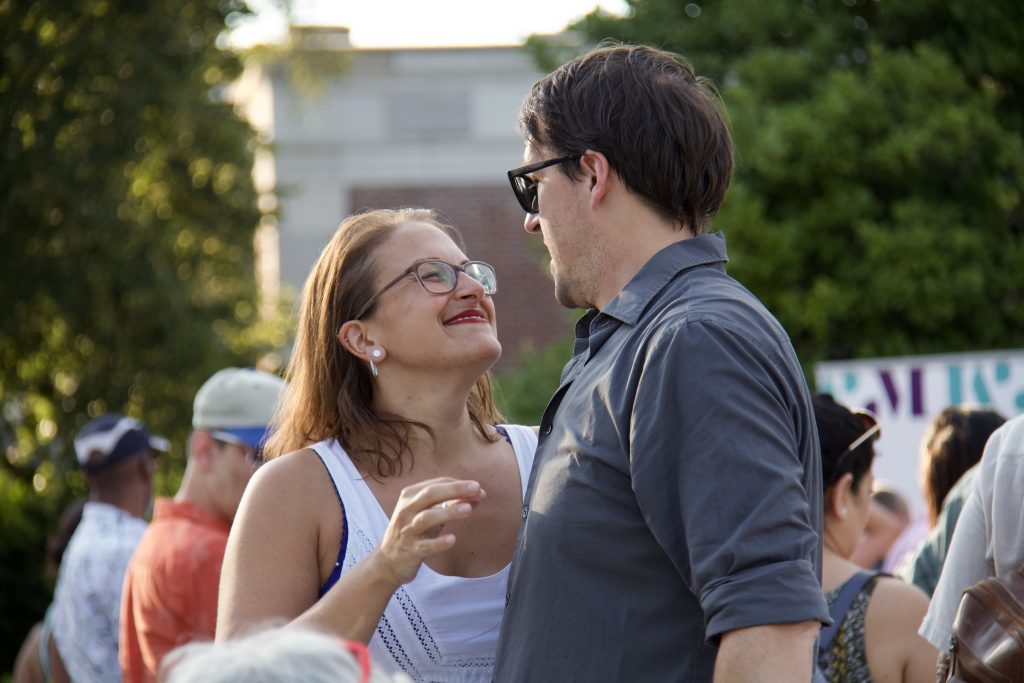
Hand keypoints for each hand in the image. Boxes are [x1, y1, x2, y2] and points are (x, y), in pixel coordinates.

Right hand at [370, 478, 484, 587]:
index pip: (436, 484)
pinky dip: (438, 543)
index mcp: (410, 496)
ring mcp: (407, 530)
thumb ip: (451, 504)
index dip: (458, 484)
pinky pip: (425, 546)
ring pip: (427, 517)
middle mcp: (406, 510)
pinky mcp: (410, 550)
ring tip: (468, 509)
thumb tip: (479, 496)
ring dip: (448, 512)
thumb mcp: (430, 514)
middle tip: (477, 489)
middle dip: (454, 490)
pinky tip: (452, 539)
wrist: (388, 562)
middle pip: (430, 494)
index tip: (478, 488)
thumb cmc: (414, 532)